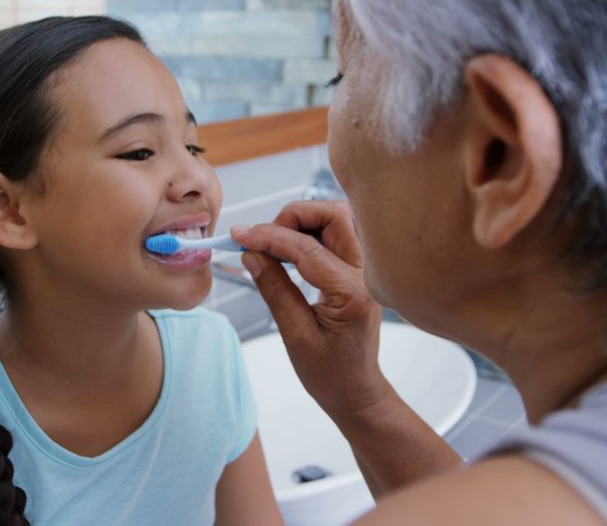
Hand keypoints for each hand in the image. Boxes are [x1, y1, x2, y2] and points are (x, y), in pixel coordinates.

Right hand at [231, 200, 389, 418]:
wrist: (357, 391)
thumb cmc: (329, 374)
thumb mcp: (295, 335)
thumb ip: (274, 289)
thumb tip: (251, 254)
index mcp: (351, 293)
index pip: (307, 247)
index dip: (269, 236)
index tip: (239, 235)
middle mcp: (366, 275)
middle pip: (335, 215)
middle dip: (295, 216)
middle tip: (264, 238)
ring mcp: (367, 272)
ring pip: (340, 220)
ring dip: (305, 221)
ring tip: (275, 243)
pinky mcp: (361, 272)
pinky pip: (340, 235)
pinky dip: (313, 233)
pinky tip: (291, 250)